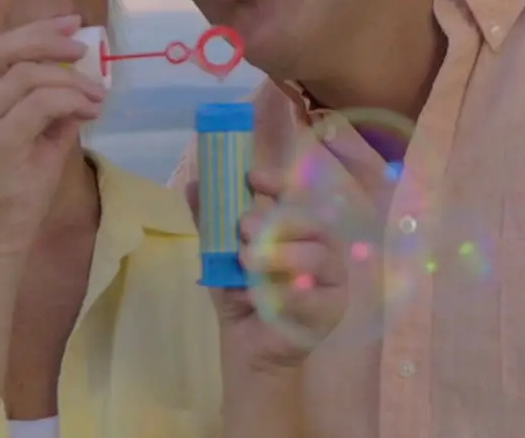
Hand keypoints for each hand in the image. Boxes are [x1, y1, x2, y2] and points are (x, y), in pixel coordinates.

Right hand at [0, 15, 106, 255]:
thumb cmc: (13, 198)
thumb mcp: (34, 145)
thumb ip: (51, 112)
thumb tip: (83, 84)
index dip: (32, 31)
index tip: (70, 26)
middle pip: (2, 51)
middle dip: (47, 40)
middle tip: (84, 47)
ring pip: (26, 76)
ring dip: (70, 80)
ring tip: (96, 96)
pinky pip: (40, 104)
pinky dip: (71, 99)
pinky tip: (90, 110)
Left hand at [188, 169, 347, 374]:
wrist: (249, 347)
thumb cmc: (241, 296)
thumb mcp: (221, 256)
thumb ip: (211, 222)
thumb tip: (192, 185)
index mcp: (298, 229)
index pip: (298, 195)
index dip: (279, 182)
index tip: (252, 178)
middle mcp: (322, 246)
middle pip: (310, 221)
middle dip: (274, 222)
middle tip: (244, 231)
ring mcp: (332, 278)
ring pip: (316, 254)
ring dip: (279, 254)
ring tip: (247, 263)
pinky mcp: (332, 308)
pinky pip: (314, 294)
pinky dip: (285, 293)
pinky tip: (261, 297)